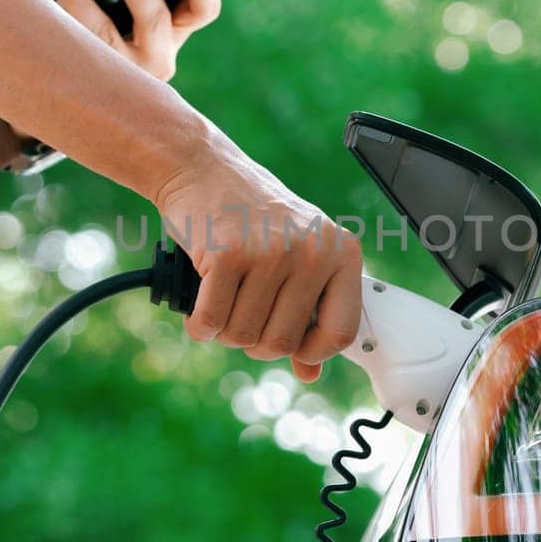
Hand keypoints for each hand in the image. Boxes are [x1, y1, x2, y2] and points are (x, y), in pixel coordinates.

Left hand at [41, 0, 220, 80]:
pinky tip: (30, 3)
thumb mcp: (132, 15)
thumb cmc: (113, 34)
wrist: (90, 101)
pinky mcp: (87, 85)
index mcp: (176, 34)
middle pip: (154, 20)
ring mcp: (123, 78)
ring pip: (103, 36)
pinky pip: (71, 51)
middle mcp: (158, 60)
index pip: (203, 10)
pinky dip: (52, 22)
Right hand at [151, 152, 362, 382]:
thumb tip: (309, 373)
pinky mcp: (227, 255)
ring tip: (223, 300)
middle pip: (283, 343)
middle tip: (243, 315)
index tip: (291, 346)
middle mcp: (312, 252)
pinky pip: (211, 322)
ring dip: (225, 331)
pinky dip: (199, 325)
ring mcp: (270, 252)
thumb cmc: (253, 218)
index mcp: (342, 252)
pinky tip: (199, 305)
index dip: (312, 351)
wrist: (204, 169)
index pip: (342, 332)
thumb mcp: (295, 256)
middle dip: (256, 342)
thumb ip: (308, 313)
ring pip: (244, 337)